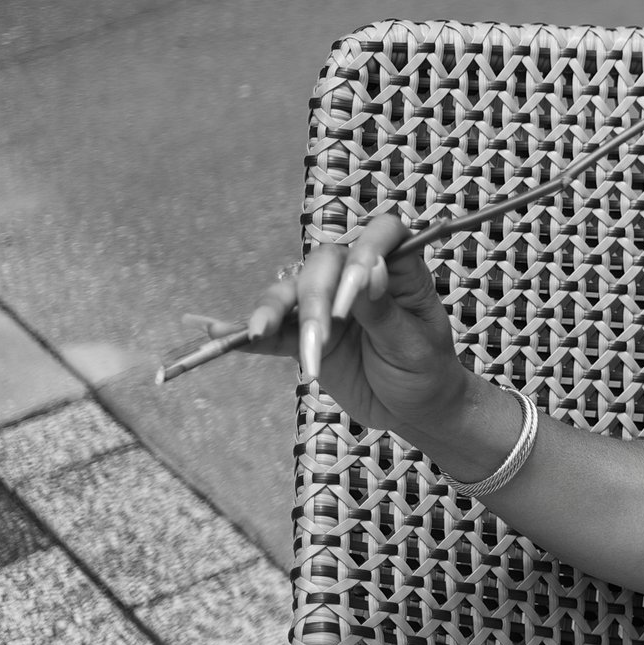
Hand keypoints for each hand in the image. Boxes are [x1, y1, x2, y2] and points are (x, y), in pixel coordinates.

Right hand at [202, 216, 474, 439]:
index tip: (355, 291)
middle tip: (319, 338)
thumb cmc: (425, 370)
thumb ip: (385, 312)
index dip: (365, 252)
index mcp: (398, 270)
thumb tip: (369, 270)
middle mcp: (358, 278)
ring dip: (275, 311)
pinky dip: (246, 331)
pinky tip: (218, 331)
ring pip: (291, 291)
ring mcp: (326, 304)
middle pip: (324, 264)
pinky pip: (273, 329)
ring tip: (261, 333)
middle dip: (314, 298)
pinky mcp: (303, 334)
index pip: (382, 235)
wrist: (413, 409)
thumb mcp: (413, 344)